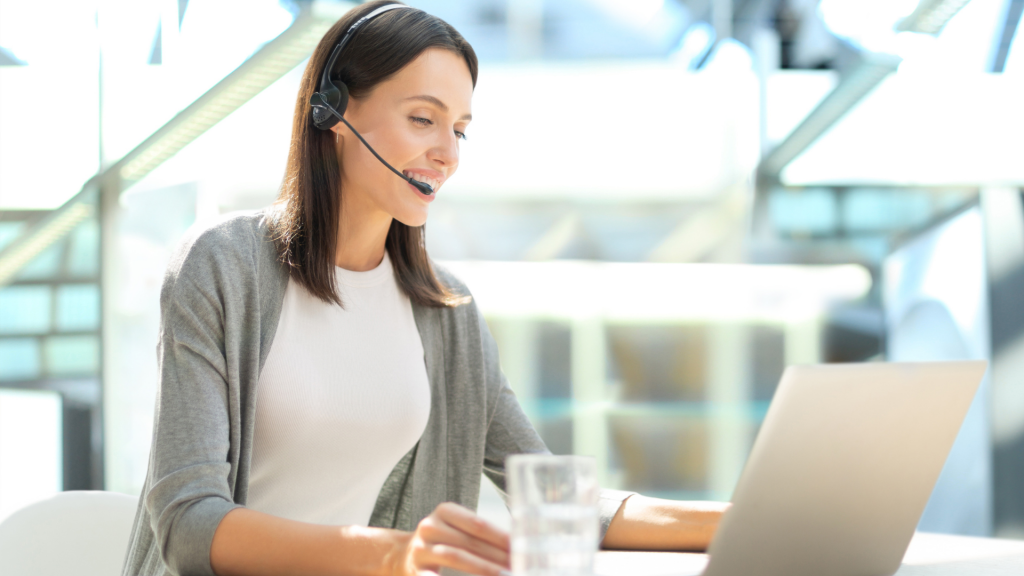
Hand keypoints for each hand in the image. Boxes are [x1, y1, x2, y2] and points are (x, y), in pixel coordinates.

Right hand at [392, 502, 510, 575]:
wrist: (401, 555)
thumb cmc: (441, 541)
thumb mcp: (455, 529)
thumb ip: (480, 534)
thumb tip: (516, 548)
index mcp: (445, 511)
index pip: (478, 524)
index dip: (501, 537)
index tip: (521, 548)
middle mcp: (431, 526)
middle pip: (470, 541)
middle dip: (498, 555)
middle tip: (518, 566)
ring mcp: (421, 548)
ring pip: (456, 556)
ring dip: (484, 568)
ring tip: (505, 575)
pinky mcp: (415, 570)